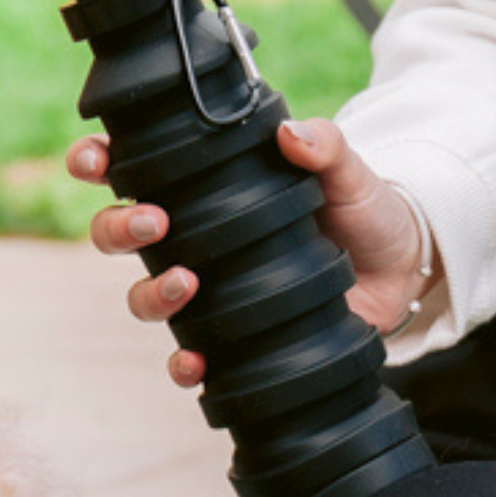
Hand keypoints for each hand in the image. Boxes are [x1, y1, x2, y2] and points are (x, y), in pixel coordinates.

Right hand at [66, 118, 439, 387]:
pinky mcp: (235, 333)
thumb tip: (291, 132)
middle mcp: (200, 235)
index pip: (138, 167)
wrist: (400, 268)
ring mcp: (214, 286)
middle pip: (121, 232)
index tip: (95, 160)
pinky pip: (190, 355)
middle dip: (118, 227)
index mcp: (213, 185)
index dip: (101, 161)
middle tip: (153, 222)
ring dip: (149, 292)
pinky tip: (195, 362)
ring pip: (144, 294)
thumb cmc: (363, 208)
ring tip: (185, 282)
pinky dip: (182, 363)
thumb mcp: (347, 171)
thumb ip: (325, 146)